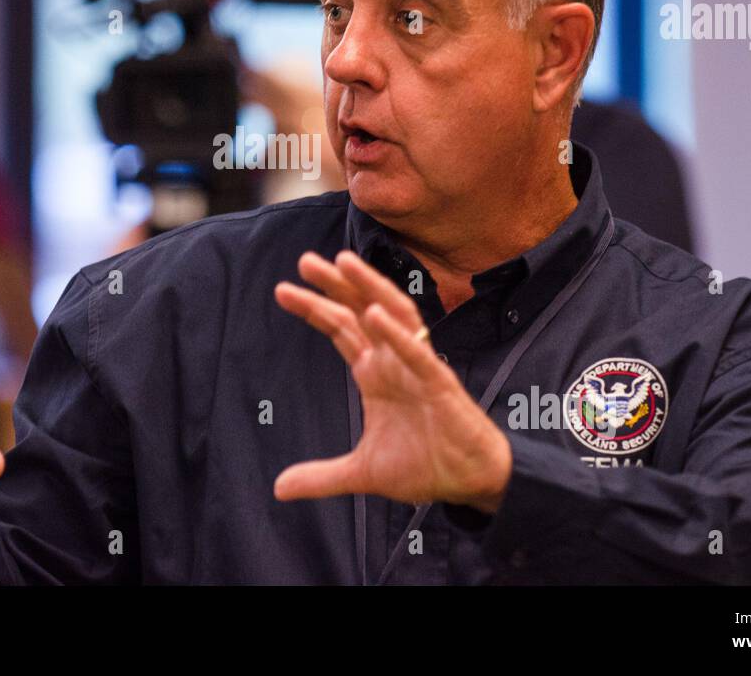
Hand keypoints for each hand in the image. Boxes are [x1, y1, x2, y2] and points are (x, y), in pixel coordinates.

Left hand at [274, 250, 511, 510]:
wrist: (470, 481)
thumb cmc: (425, 464)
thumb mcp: (362, 473)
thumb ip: (321, 476)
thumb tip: (279, 489)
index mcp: (375, 373)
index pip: (341, 329)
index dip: (314, 308)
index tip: (282, 290)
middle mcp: (393, 361)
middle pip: (360, 311)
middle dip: (334, 285)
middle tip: (305, 261)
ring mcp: (417, 367)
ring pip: (393, 314)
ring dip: (368, 287)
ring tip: (343, 262)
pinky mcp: (440, 383)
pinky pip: (417, 353)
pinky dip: (396, 334)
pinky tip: (374, 314)